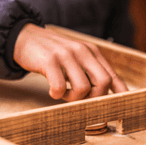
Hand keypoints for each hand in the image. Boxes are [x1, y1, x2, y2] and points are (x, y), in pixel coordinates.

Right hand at [13, 23, 127, 100]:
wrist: (25, 37)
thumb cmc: (53, 54)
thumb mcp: (77, 58)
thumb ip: (92, 72)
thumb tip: (110, 94)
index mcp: (92, 52)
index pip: (113, 76)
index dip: (120, 93)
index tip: (120, 107)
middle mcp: (82, 51)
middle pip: (104, 82)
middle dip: (94, 98)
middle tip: (80, 99)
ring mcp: (66, 55)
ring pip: (83, 88)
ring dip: (73, 98)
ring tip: (64, 93)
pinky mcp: (49, 60)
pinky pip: (60, 87)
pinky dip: (57, 95)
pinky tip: (52, 91)